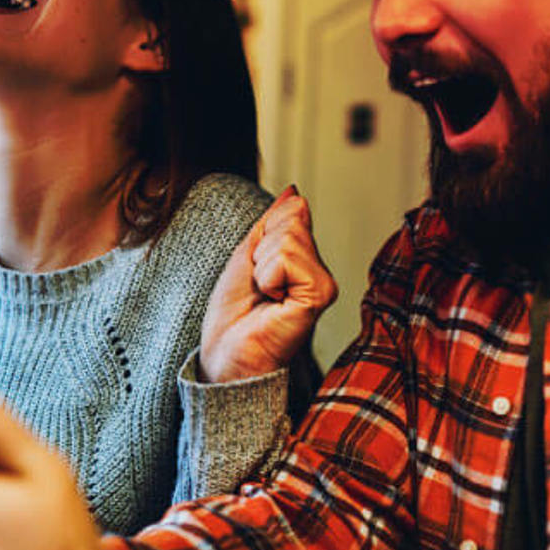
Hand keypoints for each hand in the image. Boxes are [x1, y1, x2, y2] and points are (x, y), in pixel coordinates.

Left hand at [200, 186, 337, 382]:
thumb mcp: (247, 255)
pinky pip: (287, 258)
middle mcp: (320, 272)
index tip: (255, 272)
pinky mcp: (319, 296)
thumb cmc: (233, 316)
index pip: (291, 212)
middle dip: (260, 250)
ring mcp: (323, 284)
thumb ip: (272, 223)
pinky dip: (267, 276)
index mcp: (305, 261)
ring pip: (288, 238)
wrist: (226, 356)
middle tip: (258, 286)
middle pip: (291, 221)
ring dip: (261, 266)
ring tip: (264, 295)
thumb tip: (293, 193)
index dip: (260, 237)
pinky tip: (272, 301)